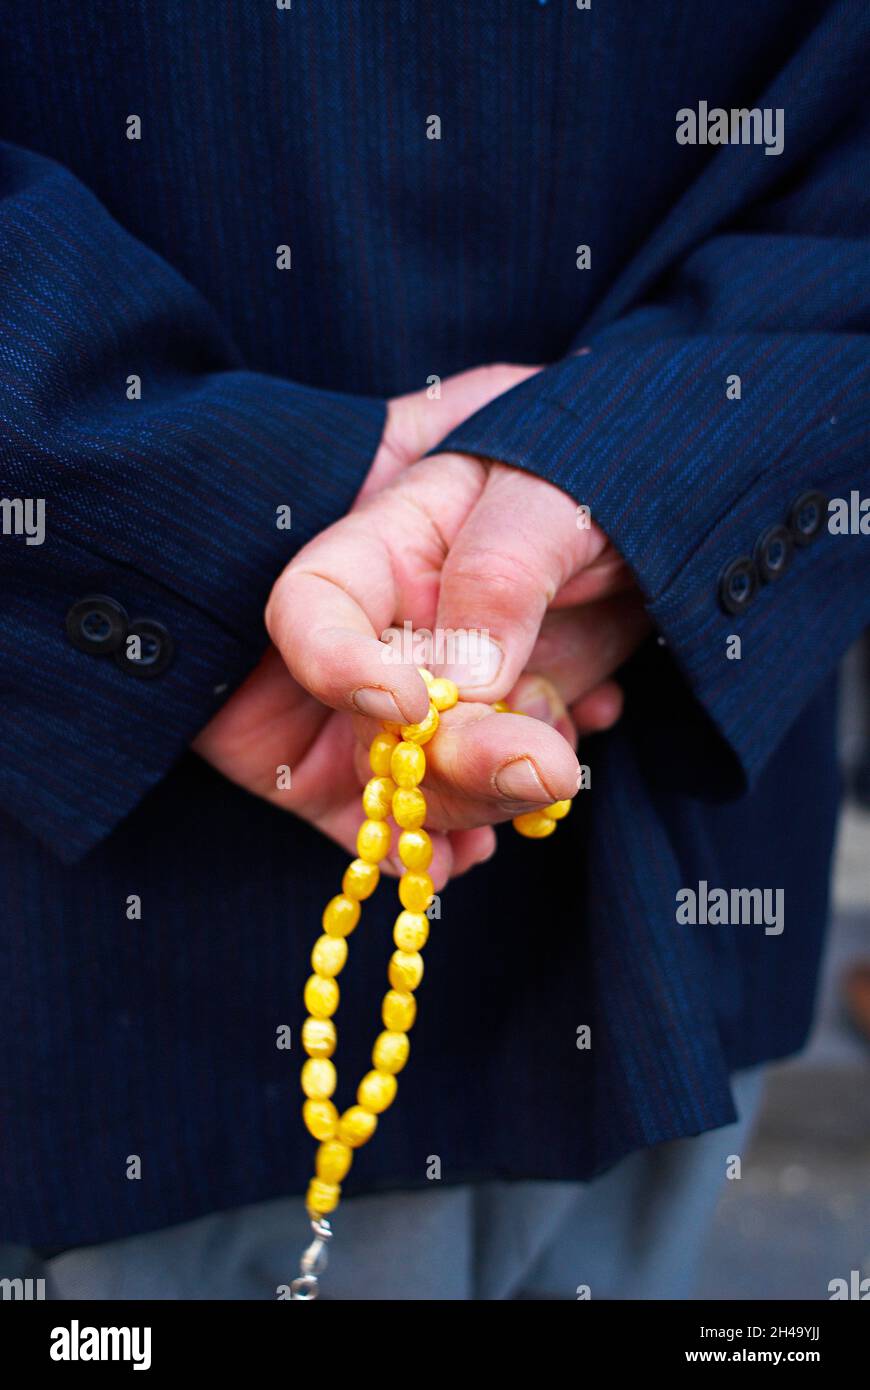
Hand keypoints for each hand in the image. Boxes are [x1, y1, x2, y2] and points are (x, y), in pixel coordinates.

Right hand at [265, 455, 649, 838]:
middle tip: (536, 768)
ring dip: (477, 800)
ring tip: (555, 776)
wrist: (665, 514)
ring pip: (417, 780)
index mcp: (383, 552)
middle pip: (369, 726)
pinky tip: (543, 809)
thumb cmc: (597, 473)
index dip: (335, 667)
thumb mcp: (554, 497)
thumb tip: (464, 682)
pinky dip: (489, 825)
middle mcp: (394, 638)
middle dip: (445, 761)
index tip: (411, 701)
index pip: (309, 612)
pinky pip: (458, 809)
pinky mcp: (480, 748)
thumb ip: (501, 572)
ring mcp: (434, 703)